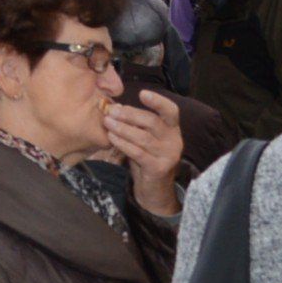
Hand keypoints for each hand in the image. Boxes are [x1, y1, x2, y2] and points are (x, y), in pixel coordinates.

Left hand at [103, 97, 184, 214]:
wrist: (154, 189)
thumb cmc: (146, 157)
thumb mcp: (144, 137)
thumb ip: (135, 123)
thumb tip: (114, 107)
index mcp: (172, 129)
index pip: (171, 111)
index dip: (158, 101)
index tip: (142, 93)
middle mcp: (174, 141)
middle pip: (152, 122)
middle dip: (129, 114)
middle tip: (110, 111)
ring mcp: (168, 155)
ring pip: (143, 137)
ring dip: (122, 128)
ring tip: (107, 122)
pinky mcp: (158, 168)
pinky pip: (138, 153)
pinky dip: (123, 144)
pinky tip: (111, 137)